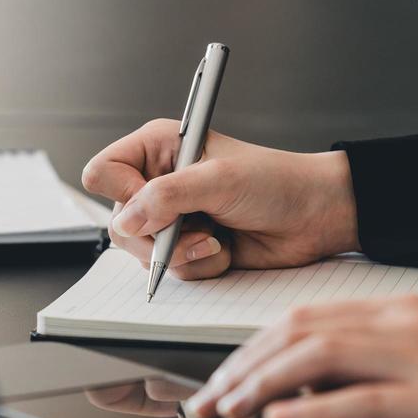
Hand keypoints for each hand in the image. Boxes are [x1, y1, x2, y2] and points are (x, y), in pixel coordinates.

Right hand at [81, 119, 358, 279]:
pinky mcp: (188, 246)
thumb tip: (127, 221)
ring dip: (183, 253)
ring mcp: (172, 218)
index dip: (123, 193)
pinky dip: (200, 265)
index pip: (103, 172)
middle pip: (119, 222)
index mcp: (157, 148)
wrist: (314, 216)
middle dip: (158, 236)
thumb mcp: (218, 180)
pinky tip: (225, 248)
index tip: (155, 201)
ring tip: (216, 238)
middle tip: (196, 228)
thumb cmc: (276, 183)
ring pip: (142, 253)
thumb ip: (167, 198)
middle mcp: (158, 181)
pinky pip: (170, 269)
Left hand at [185, 296, 417, 417]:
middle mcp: (406, 324)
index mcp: (401, 310)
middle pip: (301, 332)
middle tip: (207, 399)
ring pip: (321, 358)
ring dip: (263, 385)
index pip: (305, 317)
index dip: (252, 347)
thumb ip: (372, 363)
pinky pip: (363, 401)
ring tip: (229, 409)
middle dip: (242, 365)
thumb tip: (303, 388)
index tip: (220, 376)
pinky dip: (314, 412)